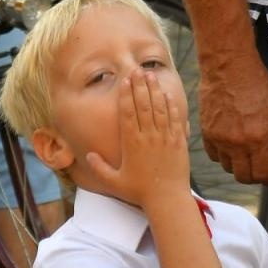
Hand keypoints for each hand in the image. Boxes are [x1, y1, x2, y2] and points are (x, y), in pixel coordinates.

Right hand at [86, 69, 190, 207]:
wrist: (167, 198)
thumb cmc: (139, 192)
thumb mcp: (114, 183)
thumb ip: (99, 168)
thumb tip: (88, 154)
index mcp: (132, 143)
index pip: (128, 113)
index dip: (126, 94)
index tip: (125, 80)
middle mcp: (149, 136)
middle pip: (144, 105)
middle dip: (139, 86)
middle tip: (136, 69)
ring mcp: (165, 137)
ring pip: (160, 108)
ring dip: (154, 90)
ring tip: (150, 75)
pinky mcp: (179, 140)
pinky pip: (175, 118)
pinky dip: (171, 104)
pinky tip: (167, 93)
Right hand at [199, 55, 267, 185]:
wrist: (229, 67)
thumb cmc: (258, 84)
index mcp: (260, 138)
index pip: (262, 175)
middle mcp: (238, 144)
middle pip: (243, 177)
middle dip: (254, 177)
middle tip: (260, 170)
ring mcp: (219, 139)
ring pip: (228, 168)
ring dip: (239, 166)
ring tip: (246, 155)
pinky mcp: (206, 133)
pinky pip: (214, 156)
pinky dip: (223, 156)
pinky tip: (231, 147)